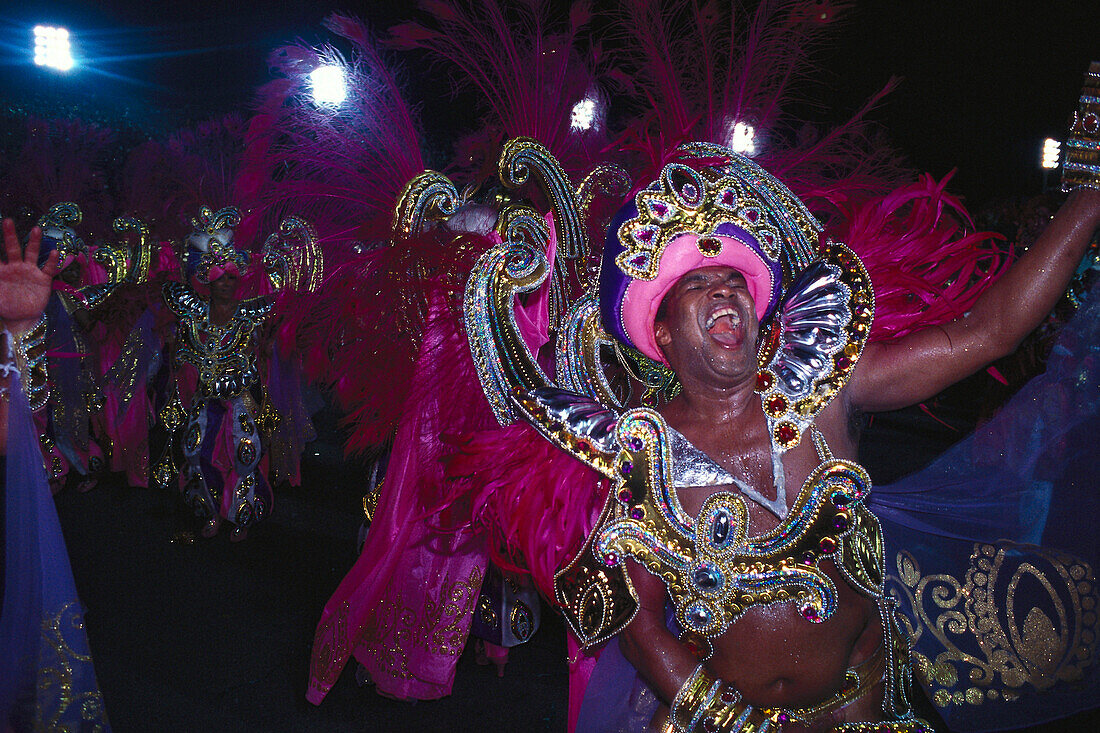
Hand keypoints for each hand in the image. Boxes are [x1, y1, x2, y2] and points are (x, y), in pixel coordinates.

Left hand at [0, 218, 58, 334]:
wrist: (22, 318)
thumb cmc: (5, 306)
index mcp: (1, 270)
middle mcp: (15, 267)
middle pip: (12, 248)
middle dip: (10, 235)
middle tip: (8, 221)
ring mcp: (30, 271)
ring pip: (31, 253)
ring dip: (34, 242)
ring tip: (36, 230)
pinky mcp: (43, 279)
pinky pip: (48, 268)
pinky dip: (52, 261)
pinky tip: (54, 252)